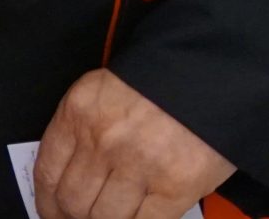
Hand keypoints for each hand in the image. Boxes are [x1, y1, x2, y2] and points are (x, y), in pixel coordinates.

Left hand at [36, 70, 232, 218]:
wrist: (221, 65)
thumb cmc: (166, 77)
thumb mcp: (109, 90)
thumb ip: (84, 131)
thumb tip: (68, 183)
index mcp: (81, 110)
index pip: (47, 173)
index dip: (48, 203)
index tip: (55, 212)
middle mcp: (104, 140)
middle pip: (74, 202)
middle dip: (79, 216)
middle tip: (91, 214)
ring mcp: (140, 164)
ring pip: (105, 218)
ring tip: (122, 211)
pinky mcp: (175, 185)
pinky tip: (144, 213)